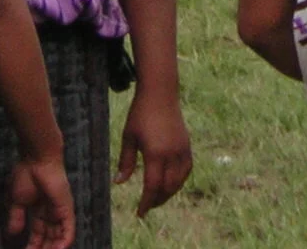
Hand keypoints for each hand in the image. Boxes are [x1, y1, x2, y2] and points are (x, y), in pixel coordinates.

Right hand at [6, 157, 74, 248]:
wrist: (36, 159)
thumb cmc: (26, 174)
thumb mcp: (17, 201)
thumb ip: (16, 218)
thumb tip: (13, 234)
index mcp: (40, 211)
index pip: (38, 234)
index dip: (32, 246)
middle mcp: (52, 212)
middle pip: (49, 238)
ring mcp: (60, 210)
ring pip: (59, 236)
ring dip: (53, 248)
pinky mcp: (67, 207)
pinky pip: (69, 228)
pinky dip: (65, 240)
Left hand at [115, 86, 192, 216]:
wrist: (160, 93)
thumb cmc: (140, 114)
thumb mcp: (128, 137)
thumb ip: (125, 162)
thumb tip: (119, 183)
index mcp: (155, 153)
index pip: (152, 186)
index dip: (146, 203)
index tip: (140, 213)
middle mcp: (172, 154)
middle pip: (167, 187)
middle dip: (157, 200)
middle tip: (147, 206)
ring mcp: (182, 149)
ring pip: (179, 181)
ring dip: (168, 192)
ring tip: (157, 197)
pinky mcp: (187, 145)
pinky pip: (186, 169)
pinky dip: (179, 180)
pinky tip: (171, 182)